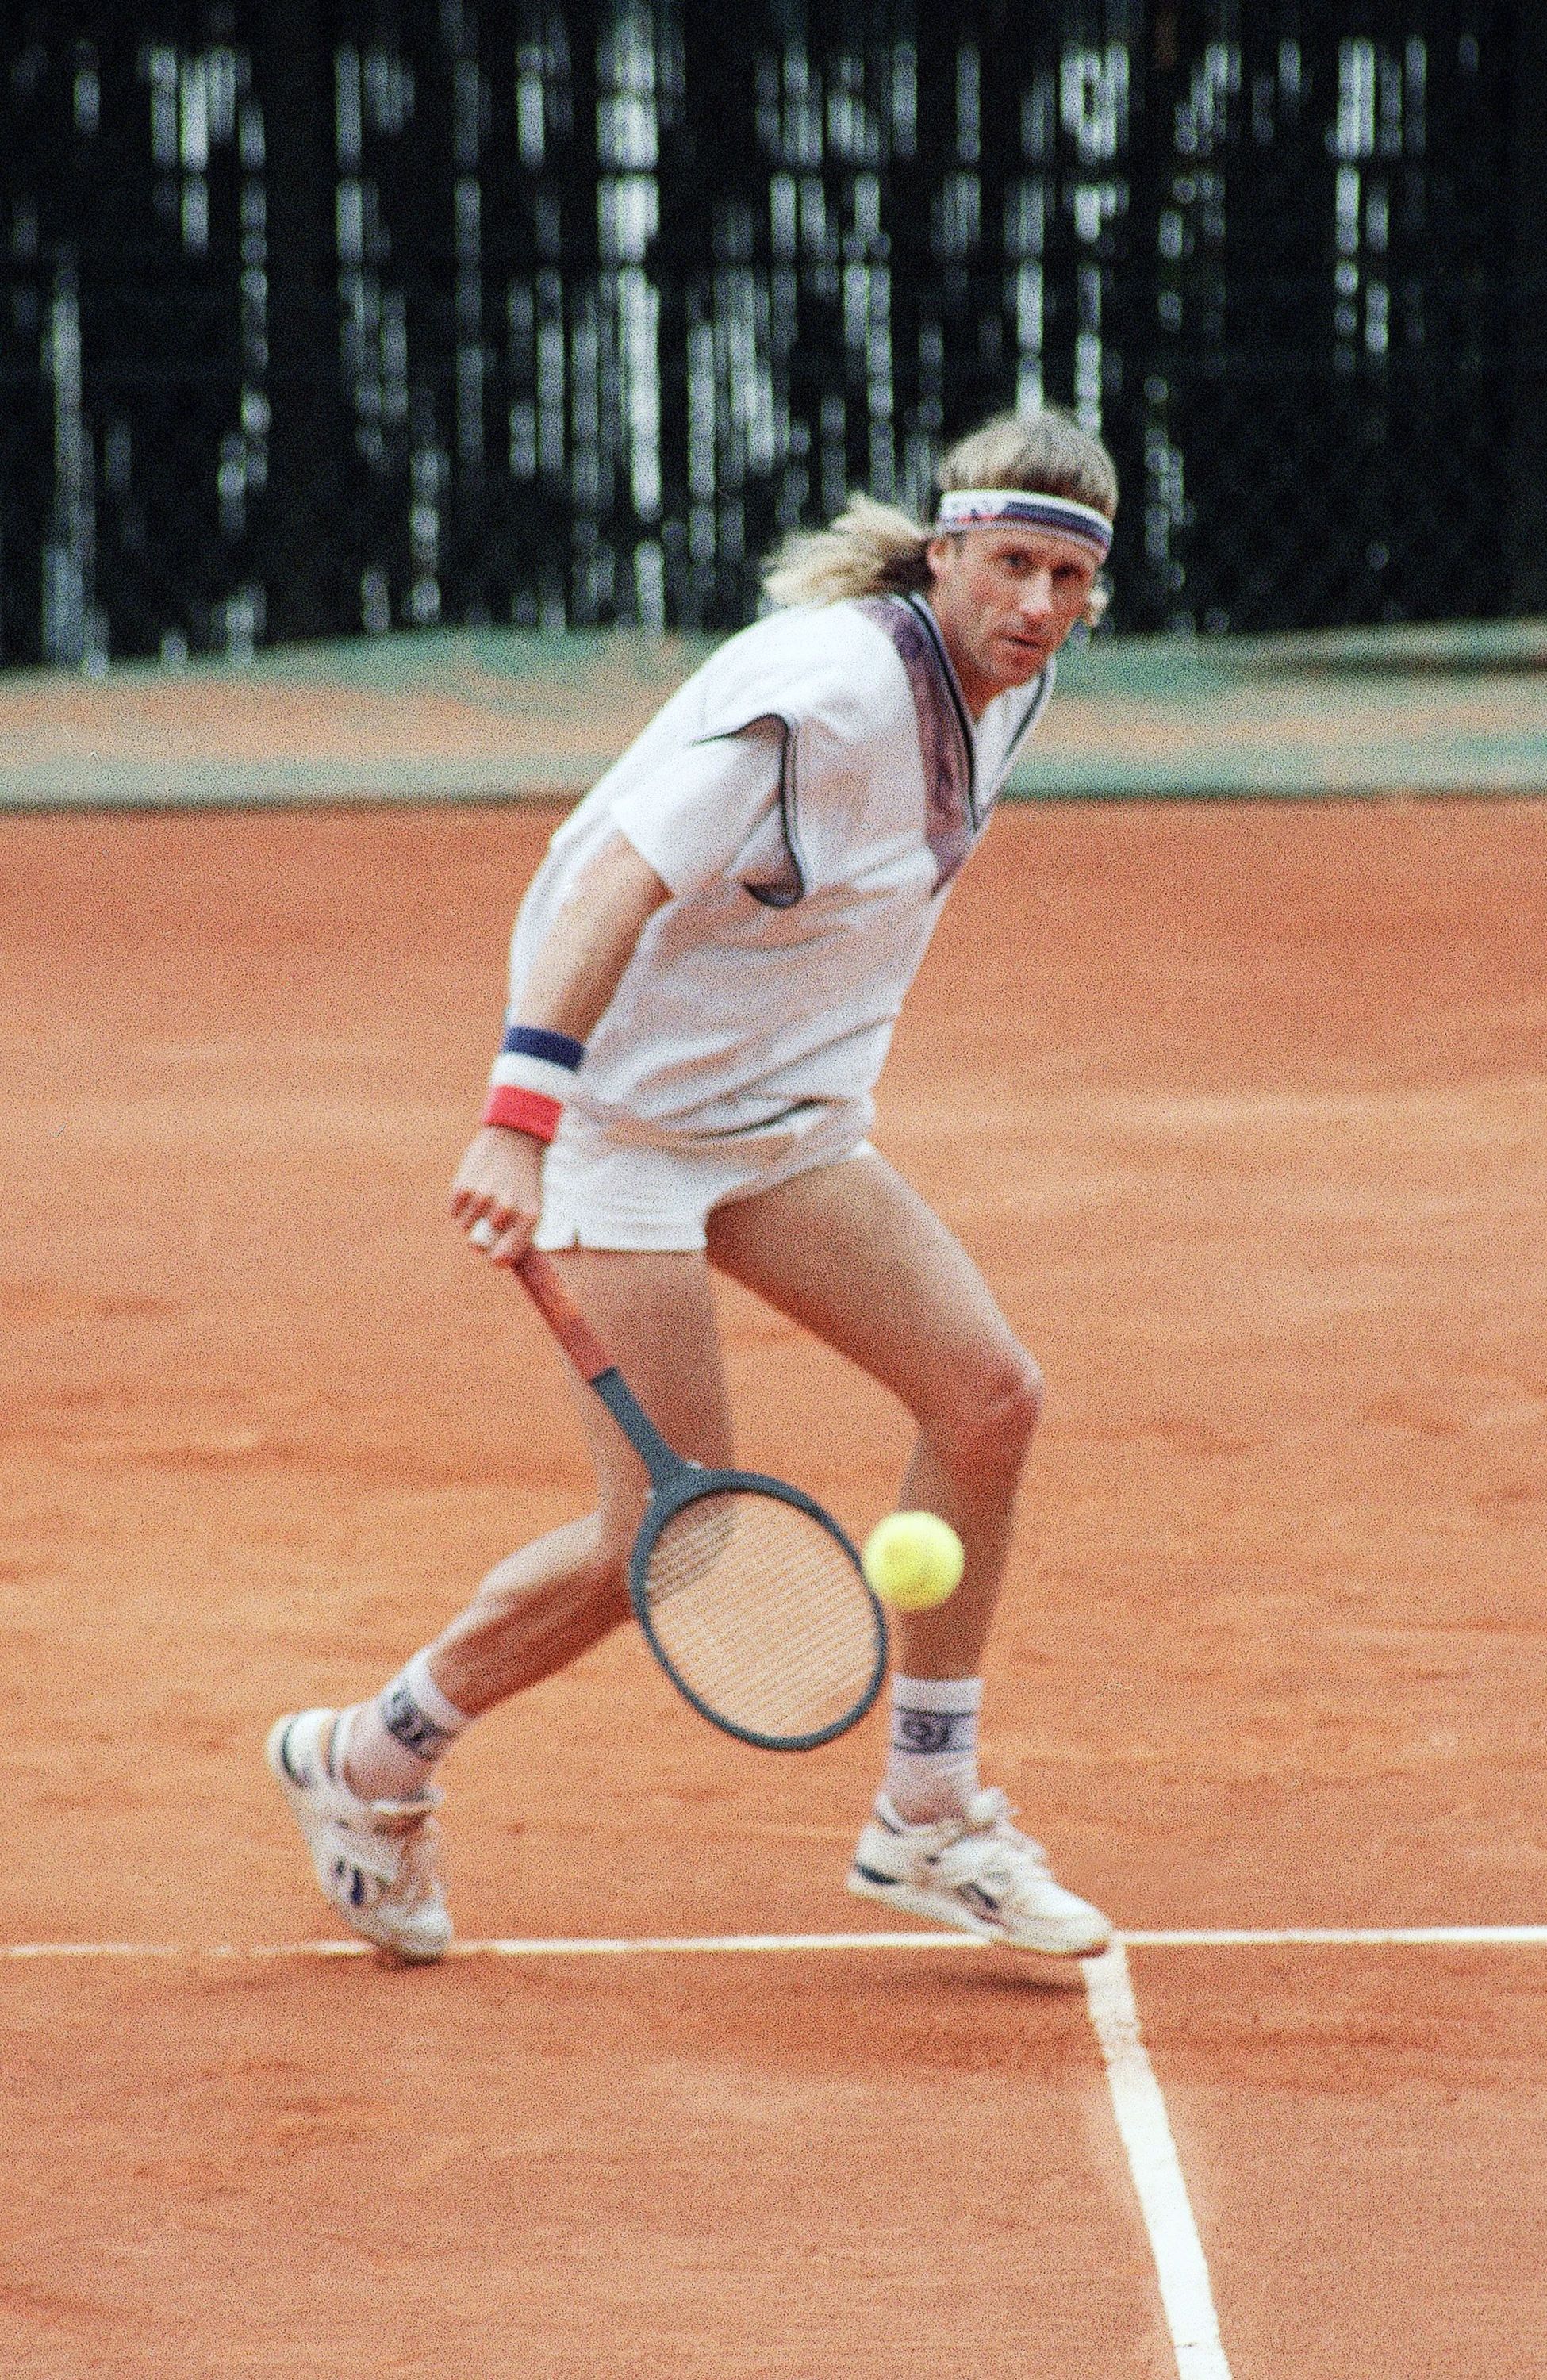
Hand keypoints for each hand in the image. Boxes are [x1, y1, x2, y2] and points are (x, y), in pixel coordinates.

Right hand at [449, 1125, 545, 1265]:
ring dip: (470, 1217)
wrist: (514, 1139)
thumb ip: (517, 1235)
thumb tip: (497, 1261)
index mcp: (529, 1218)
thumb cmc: (523, 1181)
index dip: (495, 1257)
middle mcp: (507, 1209)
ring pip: (465, 1228)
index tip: (494, 1253)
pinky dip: (460, 1204)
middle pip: (479, 1244)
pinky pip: (454, 1212)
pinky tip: (473, 1186)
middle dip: (480, 1235)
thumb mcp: (532, 1206)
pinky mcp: (463, 1187)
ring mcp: (483, 1198)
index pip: (502, 1258)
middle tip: (487, 1217)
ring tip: (484, 1196)